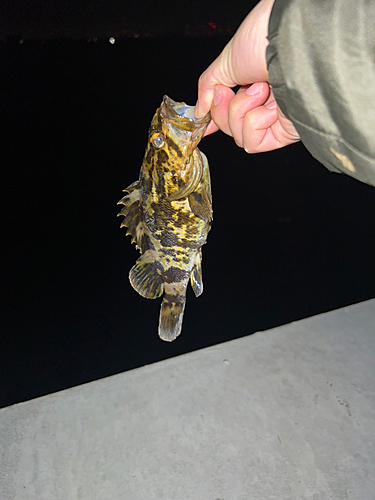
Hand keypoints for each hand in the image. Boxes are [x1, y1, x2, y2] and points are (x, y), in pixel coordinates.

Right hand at [196, 0, 299, 152]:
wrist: (290, 42)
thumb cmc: (263, 40)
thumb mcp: (225, 61)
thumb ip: (208, 86)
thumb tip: (200, 110)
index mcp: (252, 82)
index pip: (229, 111)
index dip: (214, 118)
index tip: (202, 121)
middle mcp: (265, 101)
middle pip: (229, 127)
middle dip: (223, 110)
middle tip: (229, 90)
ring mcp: (275, 118)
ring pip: (239, 137)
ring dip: (240, 112)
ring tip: (260, 89)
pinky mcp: (284, 132)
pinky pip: (253, 143)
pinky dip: (254, 124)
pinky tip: (270, 106)